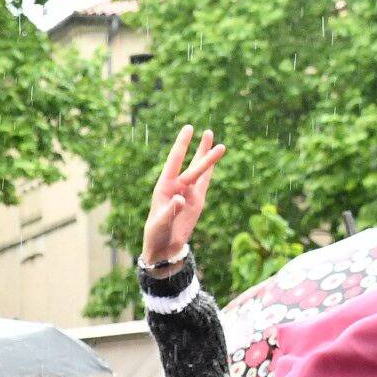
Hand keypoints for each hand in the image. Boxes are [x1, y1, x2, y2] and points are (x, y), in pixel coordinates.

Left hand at [140, 124, 224, 266]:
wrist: (163, 248)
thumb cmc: (156, 235)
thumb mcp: (160, 223)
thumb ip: (170, 210)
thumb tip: (181, 198)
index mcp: (163, 187)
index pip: (174, 161)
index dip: (182, 145)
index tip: (189, 129)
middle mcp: (176, 186)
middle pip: (192, 167)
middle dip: (201, 151)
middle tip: (209, 132)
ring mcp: (187, 193)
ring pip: (200, 172)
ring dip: (208, 158)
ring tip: (220, 144)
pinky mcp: (196, 201)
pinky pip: (205, 183)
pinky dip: (210, 172)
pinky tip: (215, 161)